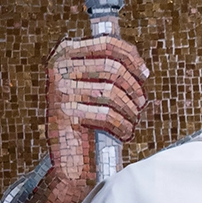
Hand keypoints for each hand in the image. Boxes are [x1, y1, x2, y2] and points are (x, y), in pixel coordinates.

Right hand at [22, 34, 149, 202]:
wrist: (72, 159)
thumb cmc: (91, 119)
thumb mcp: (96, 86)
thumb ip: (110, 68)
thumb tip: (138, 62)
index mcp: (65, 54)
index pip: (106, 43)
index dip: (132, 57)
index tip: (144, 74)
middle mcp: (57, 68)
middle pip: (113, 68)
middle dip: (134, 88)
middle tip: (140, 104)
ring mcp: (58, 91)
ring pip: (112, 92)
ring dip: (131, 110)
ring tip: (132, 120)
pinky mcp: (63, 115)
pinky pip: (107, 115)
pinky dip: (124, 126)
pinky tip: (125, 133)